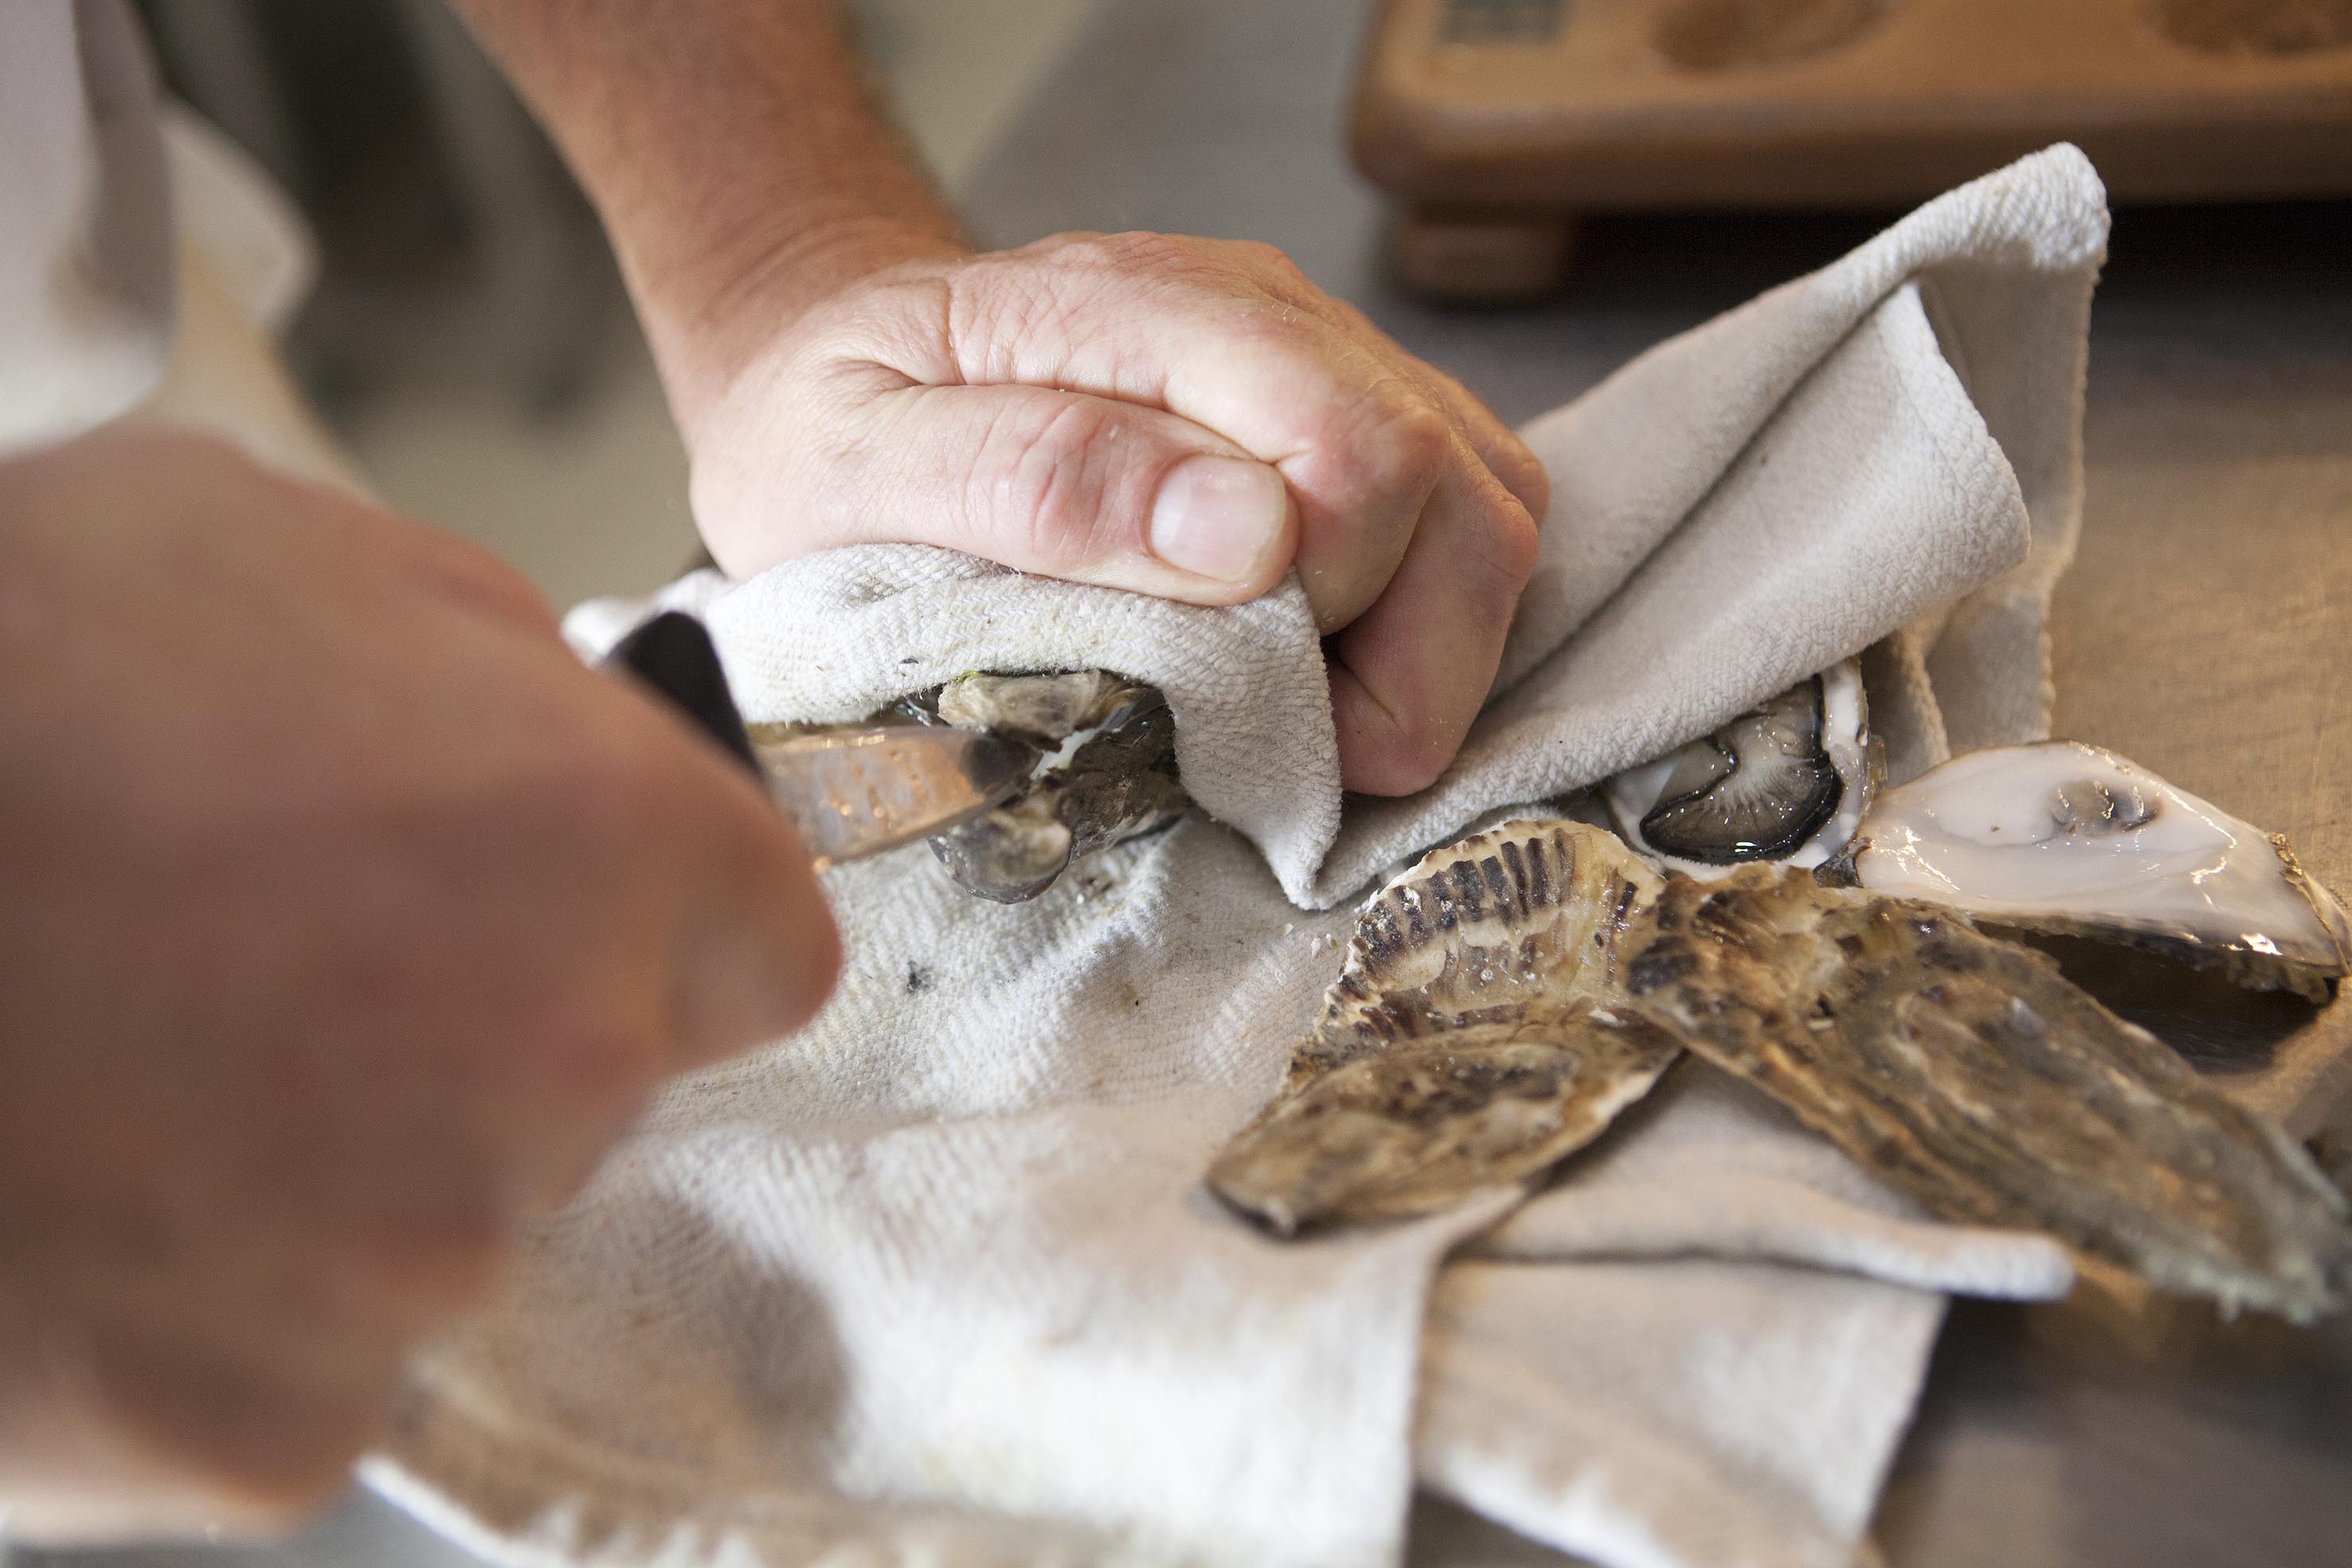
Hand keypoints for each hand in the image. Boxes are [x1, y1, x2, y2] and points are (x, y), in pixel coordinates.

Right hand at [0, 428, 838, 1537]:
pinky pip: (298, 1363)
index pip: (760, 947)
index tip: (555, 916)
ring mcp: (410, 1270)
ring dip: (333, 1168)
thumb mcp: (264, 545)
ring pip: (441, 1229)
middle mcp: (556, 1072)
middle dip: (478, 1031)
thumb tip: (564, 736)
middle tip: (272, 960)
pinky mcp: (257, 1431)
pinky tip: (85, 1191)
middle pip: (595, 1088)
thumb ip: (481, 663)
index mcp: (605, 847)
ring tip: (140, 1059)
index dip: (654, 926)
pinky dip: (209, 1304)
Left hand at [678, 232, 1547, 795]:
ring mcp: (1323, 363)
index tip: (1228, 711)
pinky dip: (1430, 625)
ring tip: (1302, 721)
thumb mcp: (854, 464)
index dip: (1333, 621)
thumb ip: (1035, 481)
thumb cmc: (819, 430)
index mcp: (1148, 312)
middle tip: (1280, 749)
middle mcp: (1269, 318)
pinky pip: (1468, 522)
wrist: (818, 363)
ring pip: (1492, 514)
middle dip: (1407, 663)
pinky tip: (1327, 671)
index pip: (1358, 458)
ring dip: (1430, 652)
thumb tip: (1254, 533)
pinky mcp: (1342, 422)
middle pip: (1463, 495)